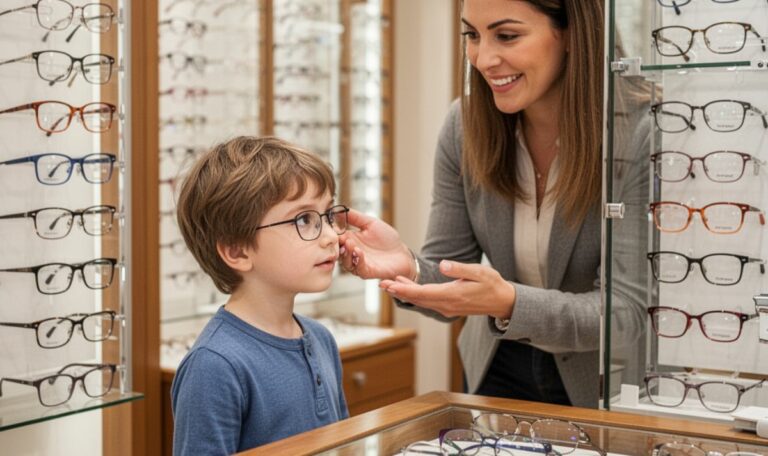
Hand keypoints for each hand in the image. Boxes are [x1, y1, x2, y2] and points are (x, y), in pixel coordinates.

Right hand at [338, 209, 413, 279]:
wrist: (402, 253)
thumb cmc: (387, 239)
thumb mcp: (371, 223)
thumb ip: (354, 217)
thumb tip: (338, 209)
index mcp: (351, 239)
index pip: (336, 238)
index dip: (333, 234)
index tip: (333, 228)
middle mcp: (352, 252)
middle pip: (338, 251)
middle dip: (338, 245)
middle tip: (342, 238)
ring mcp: (358, 263)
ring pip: (345, 261)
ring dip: (346, 253)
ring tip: (351, 244)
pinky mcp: (366, 271)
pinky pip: (358, 268)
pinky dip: (358, 260)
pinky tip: (360, 252)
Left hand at [380, 260, 515, 318]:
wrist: (503, 302)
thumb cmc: (492, 284)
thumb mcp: (479, 271)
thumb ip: (459, 268)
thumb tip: (442, 264)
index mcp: (452, 295)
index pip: (422, 293)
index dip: (404, 289)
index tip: (390, 284)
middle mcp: (446, 305)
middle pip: (417, 299)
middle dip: (399, 291)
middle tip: (381, 284)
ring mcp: (447, 308)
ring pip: (421, 301)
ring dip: (405, 293)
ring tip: (389, 284)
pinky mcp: (448, 307)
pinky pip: (427, 302)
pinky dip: (414, 295)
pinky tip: (407, 288)